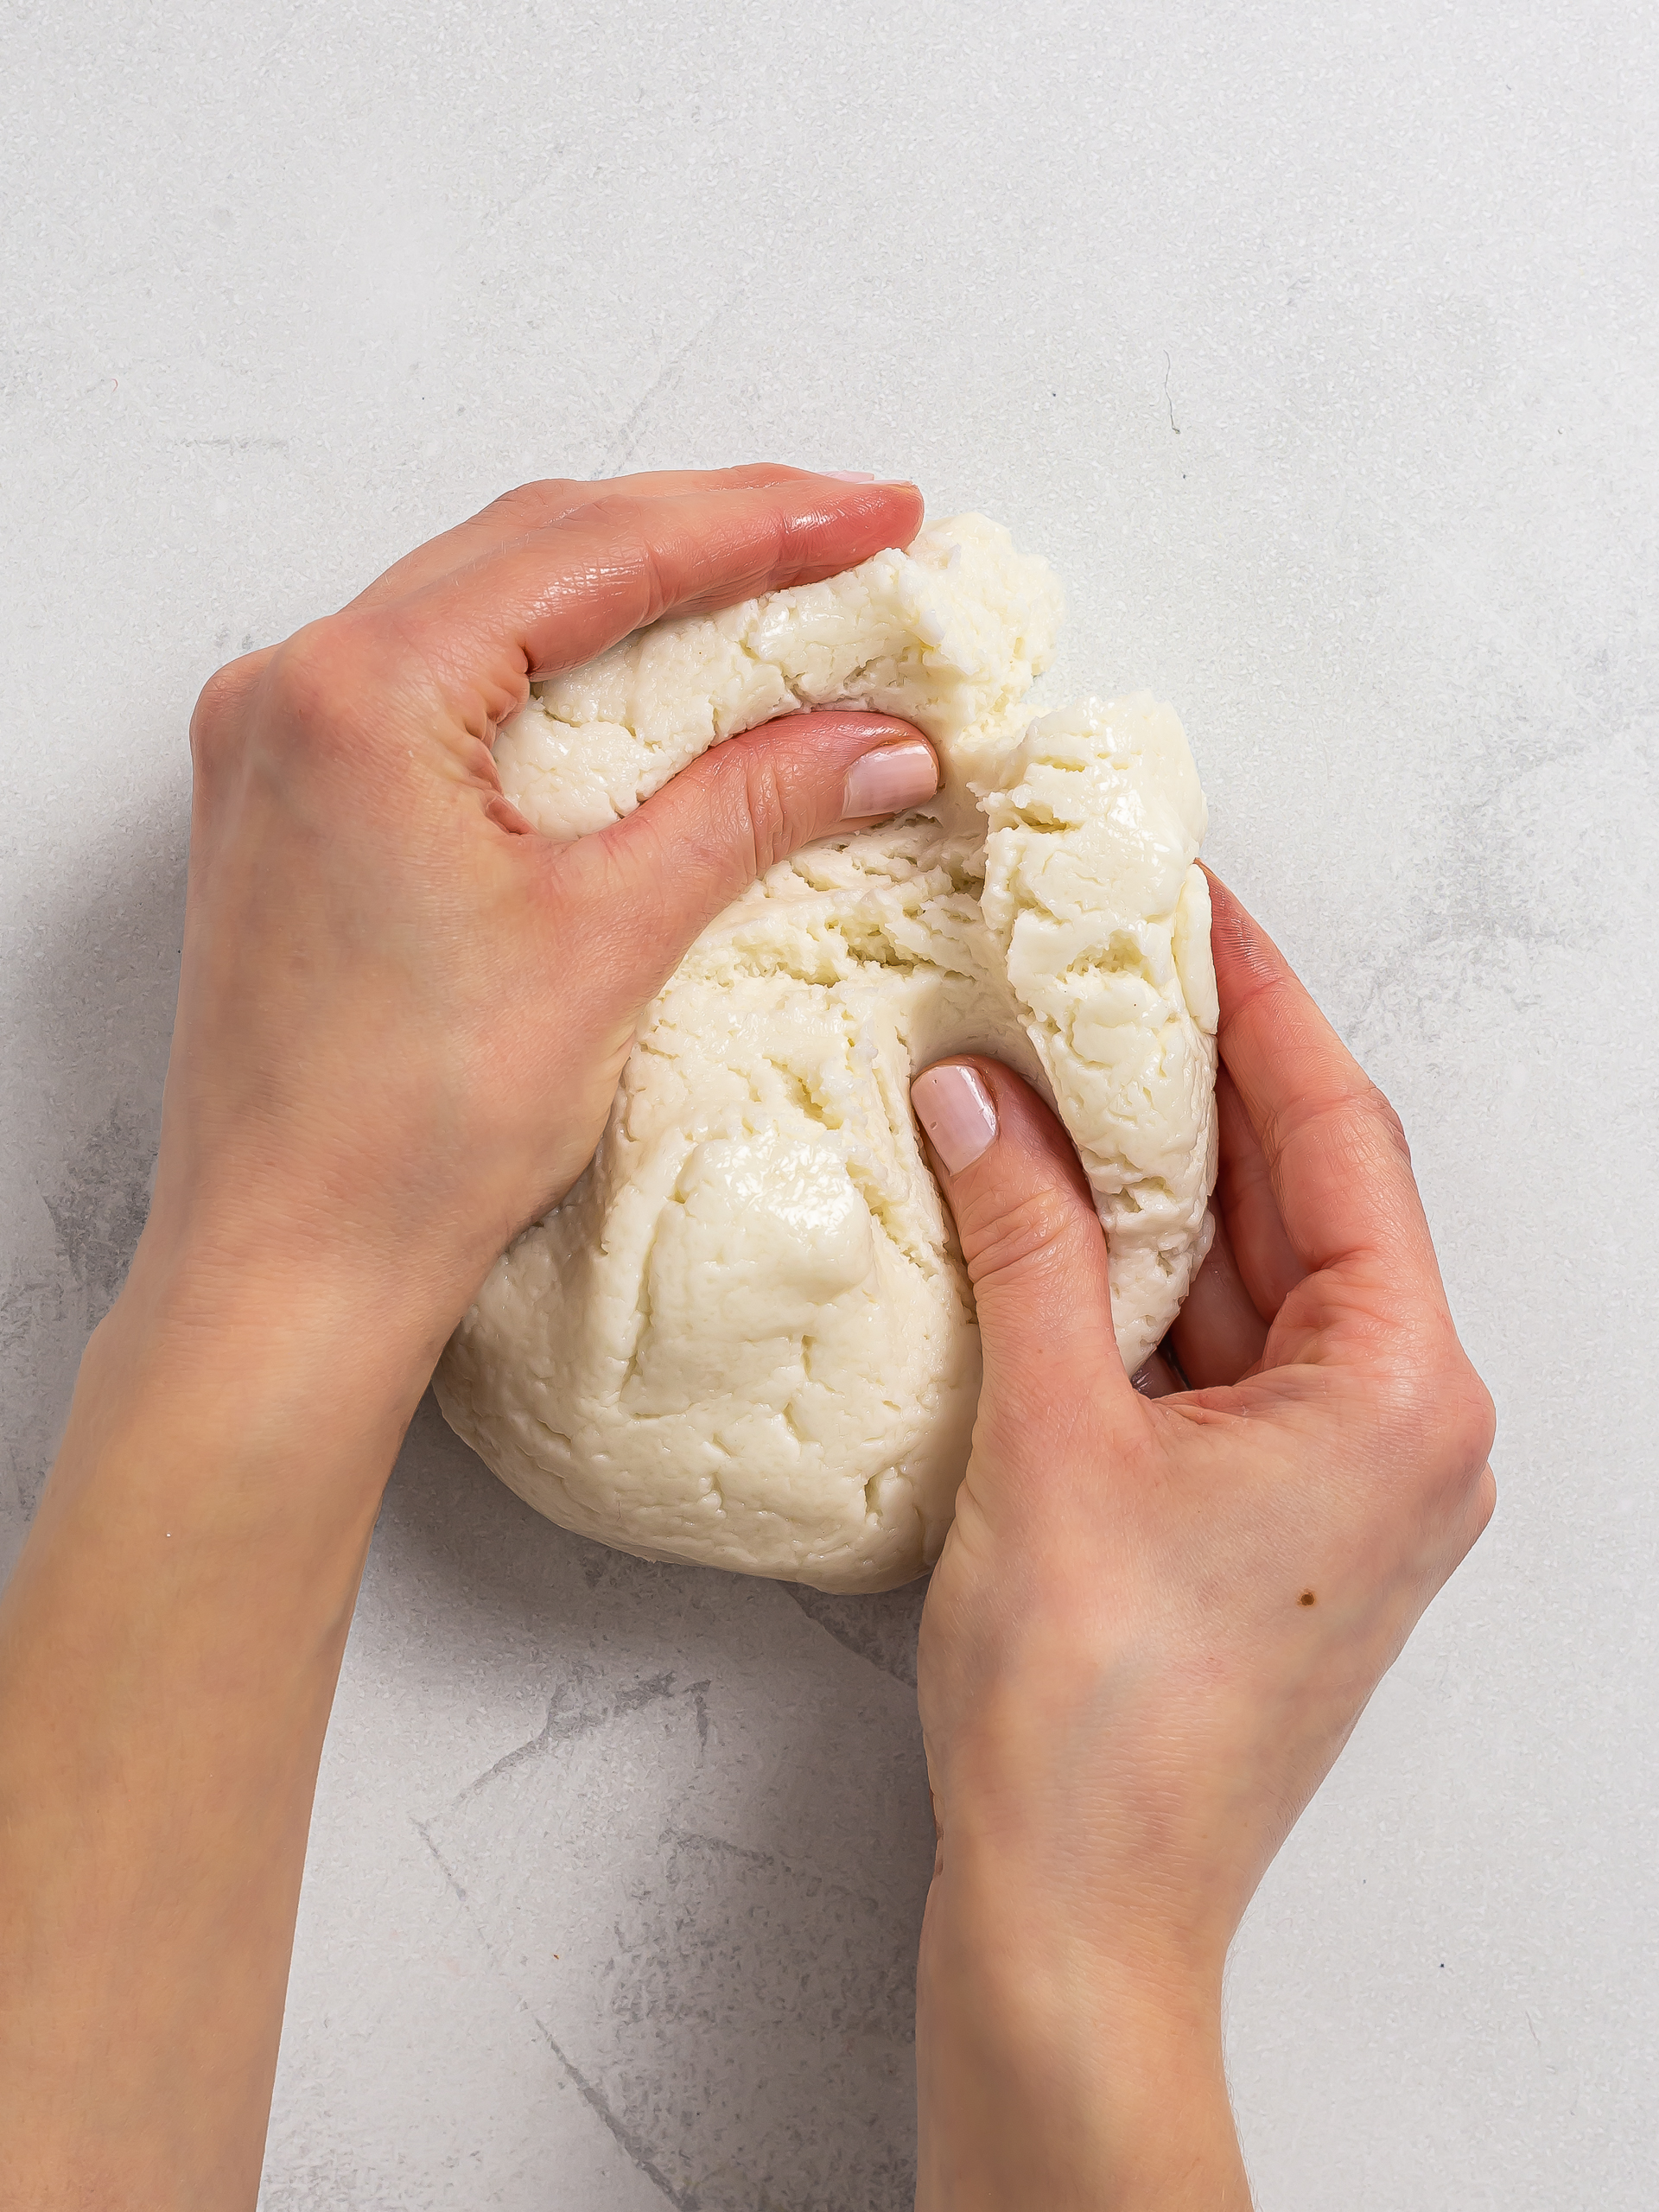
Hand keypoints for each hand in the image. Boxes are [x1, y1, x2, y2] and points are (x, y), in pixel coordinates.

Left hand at [148, 462, 933, 1387]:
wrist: (289, 1270)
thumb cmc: (410, 1135)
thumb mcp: (609, 943)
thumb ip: (745, 808)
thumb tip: (879, 738)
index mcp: (359, 695)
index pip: (592, 550)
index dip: (755, 520)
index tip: (873, 511)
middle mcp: (295, 688)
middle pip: (531, 547)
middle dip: (700, 530)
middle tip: (845, 534)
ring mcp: (278, 740)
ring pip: (480, 602)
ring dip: (626, 584)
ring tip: (766, 586)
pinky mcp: (289, 800)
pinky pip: (436, 678)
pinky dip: (549, 661)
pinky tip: (637, 676)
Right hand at [908, 873, 1495, 2209]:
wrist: (1080, 1914)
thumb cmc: (1092, 1712)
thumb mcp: (1050, 1435)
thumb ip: (1025, 1241)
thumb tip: (980, 1098)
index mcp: (1401, 1389)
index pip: (1336, 1135)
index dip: (1260, 1003)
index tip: (1194, 904)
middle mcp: (1405, 1422)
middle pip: (1308, 1195)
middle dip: (1206, 1081)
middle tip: (1115, 961)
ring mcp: (1345, 1471)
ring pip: (1258, 1269)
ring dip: (1166, 1177)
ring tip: (1070, 1059)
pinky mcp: (1279, 1508)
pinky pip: (1223, 1344)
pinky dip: (1148, 1272)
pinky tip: (1063, 1205)